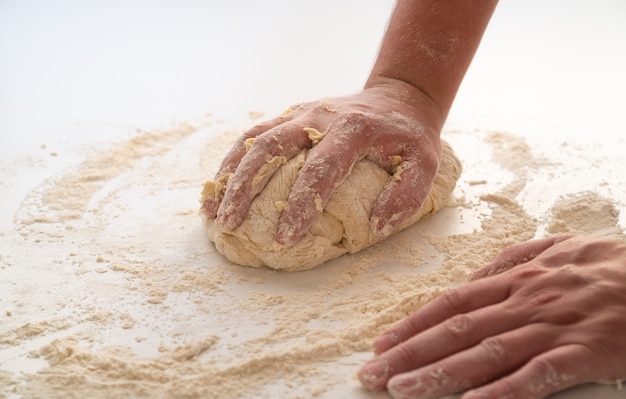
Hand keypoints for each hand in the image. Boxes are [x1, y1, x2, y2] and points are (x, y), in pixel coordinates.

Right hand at [202, 82, 443, 245]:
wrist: (398, 97)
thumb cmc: (410, 137)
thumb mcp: (425, 164)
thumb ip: (405, 196)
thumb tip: (374, 226)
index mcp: (352, 130)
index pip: (319, 170)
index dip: (300, 206)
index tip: (284, 239)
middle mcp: (318, 117)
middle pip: (270, 148)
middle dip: (246, 189)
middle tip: (230, 226)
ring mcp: (300, 113)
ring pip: (254, 140)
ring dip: (230, 175)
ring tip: (213, 211)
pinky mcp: (290, 115)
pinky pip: (253, 135)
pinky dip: (232, 161)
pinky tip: (219, 187)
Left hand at [358, 235, 625, 398]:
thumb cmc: (607, 265)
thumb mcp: (554, 249)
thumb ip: (509, 263)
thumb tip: (471, 279)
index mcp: (516, 278)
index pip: (451, 301)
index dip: (413, 323)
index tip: (381, 342)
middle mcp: (525, 301)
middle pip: (456, 328)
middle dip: (410, 352)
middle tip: (372, 374)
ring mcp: (554, 327)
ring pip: (486, 352)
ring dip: (440, 372)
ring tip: (402, 389)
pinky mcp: (586, 353)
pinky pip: (538, 376)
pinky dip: (503, 391)